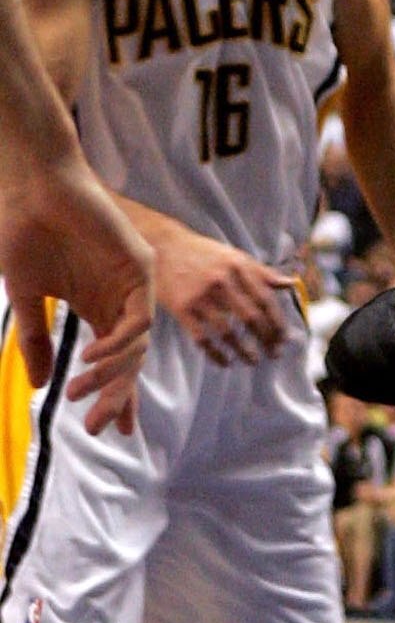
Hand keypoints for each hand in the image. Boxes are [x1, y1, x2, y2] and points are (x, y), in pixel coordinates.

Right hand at [0, 156, 153, 437]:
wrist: (30, 191)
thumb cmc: (26, 235)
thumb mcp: (27, 300)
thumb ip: (36, 341)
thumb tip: (42, 386)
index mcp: (95, 308)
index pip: (115, 362)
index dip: (115, 395)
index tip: (108, 431)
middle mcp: (118, 300)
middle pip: (130, 360)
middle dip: (116, 396)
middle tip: (96, 426)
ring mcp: (131, 284)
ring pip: (137, 344)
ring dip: (112, 373)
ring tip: (81, 392)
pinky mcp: (138, 266)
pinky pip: (140, 317)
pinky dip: (120, 342)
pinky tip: (94, 356)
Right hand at [149, 222, 286, 365]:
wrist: (164, 248)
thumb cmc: (204, 254)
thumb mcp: (234, 256)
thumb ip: (262, 272)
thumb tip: (291, 283)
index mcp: (238, 266)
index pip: (265, 299)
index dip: (277, 322)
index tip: (285, 338)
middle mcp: (221, 280)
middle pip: (250, 317)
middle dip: (266, 339)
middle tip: (274, 353)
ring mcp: (200, 296)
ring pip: (228, 332)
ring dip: (244, 351)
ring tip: (253, 360)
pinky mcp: (181, 309)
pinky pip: (202, 338)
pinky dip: (216, 354)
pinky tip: (226, 361)